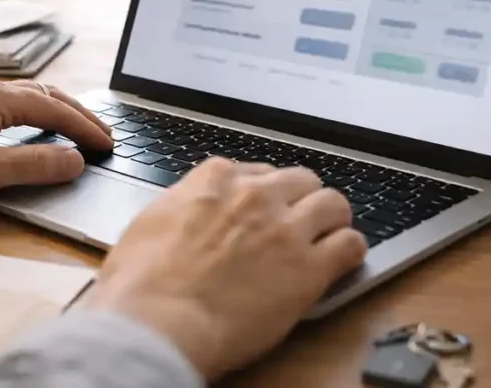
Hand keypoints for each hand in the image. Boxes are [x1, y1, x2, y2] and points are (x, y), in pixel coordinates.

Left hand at [0, 78, 112, 207]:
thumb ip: (36, 165)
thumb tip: (75, 161)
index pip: (57, 111)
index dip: (86, 129)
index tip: (108, 145)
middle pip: (45, 96)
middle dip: (76, 114)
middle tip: (100, 134)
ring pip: (25, 96)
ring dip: (54, 111)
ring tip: (72, 128)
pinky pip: (5, 102)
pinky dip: (29, 113)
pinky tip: (25, 127)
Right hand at [83, 158, 367, 379]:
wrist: (156, 320)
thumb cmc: (139, 282)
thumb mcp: (149, 223)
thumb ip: (181, 207)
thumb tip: (187, 212)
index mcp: (214, 179)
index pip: (254, 170)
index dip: (260, 192)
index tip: (259, 208)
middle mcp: (255, 194)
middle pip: (299, 180)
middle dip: (300, 199)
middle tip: (295, 223)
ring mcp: (286, 228)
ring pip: (334, 203)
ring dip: (331, 220)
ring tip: (327, 238)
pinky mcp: (309, 268)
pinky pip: (351, 245)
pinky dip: (349, 252)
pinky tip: (340, 264)